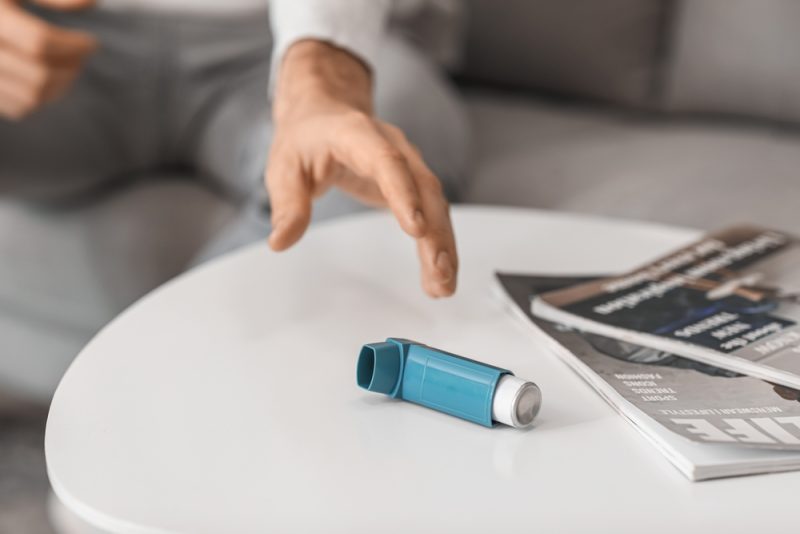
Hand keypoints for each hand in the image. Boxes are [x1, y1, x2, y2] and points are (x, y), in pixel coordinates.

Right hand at [0, 0, 95, 119]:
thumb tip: (91, 2)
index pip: (38, 42)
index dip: (74, 45)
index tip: (90, 42)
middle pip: (38, 75)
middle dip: (71, 68)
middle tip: (81, 55)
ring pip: (31, 97)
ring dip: (61, 86)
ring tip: (69, 67)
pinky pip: (18, 108)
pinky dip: (41, 98)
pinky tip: (48, 80)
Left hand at [268, 40, 457, 297]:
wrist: (324, 113)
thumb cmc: (305, 139)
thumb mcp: (283, 168)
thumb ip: (287, 205)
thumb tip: (280, 242)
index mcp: (358, 135)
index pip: (387, 162)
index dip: (404, 194)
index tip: (416, 229)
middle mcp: (394, 147)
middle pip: (424, 189)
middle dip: (435, 232)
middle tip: (439, 272)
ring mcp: (409, 165)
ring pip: (436, 205)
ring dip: (444, 245)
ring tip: (444, 285)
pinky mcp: (413, 185)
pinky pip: (433, 214)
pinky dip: (438, 245)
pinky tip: (439, 275)